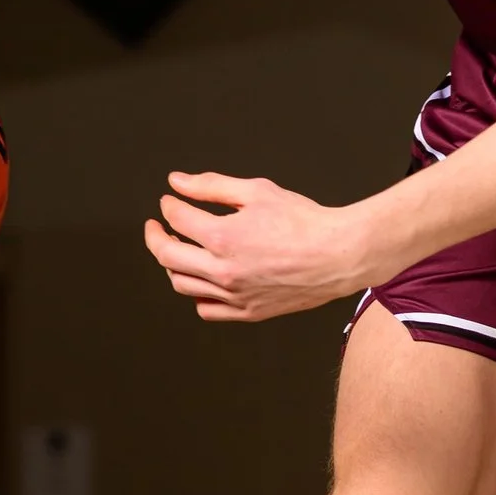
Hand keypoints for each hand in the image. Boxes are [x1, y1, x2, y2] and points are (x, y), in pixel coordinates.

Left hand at [143, 171, 367, 322]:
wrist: (339, 254)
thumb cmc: (304, 222)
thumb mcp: (256, 191)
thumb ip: (211, 186)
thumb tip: (177, 182)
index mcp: (223, 237)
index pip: (177, 219)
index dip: (169, 206)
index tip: (171, 200)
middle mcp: (223, 271)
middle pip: (167, 256)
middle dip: (156, 236)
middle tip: (157, 227)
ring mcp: (234, 295)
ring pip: (182, 285)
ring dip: (173, 265)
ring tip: (179, 250)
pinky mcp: (249, 312)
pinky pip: (207, 309)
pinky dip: (197, 294)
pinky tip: (203, 279)